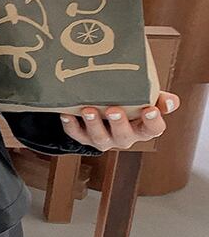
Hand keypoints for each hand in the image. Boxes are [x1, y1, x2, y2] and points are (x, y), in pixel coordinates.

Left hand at [59, 91, 180, 150]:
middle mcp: (124, 137)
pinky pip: (76, 134)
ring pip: (100, 138)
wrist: (102, 107)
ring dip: (93, 125)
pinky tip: (66, 114)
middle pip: (124, 137)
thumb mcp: (143, 97)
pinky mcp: (84, 137)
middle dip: (118, 124)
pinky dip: (71, 125)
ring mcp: (103, 139)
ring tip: (88, 110)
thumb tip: (170, 101)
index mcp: (142, 127)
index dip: (153, 121)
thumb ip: (157, 98)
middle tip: (113, 110)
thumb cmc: (127, 102)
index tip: (150, 109)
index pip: (154, 129)